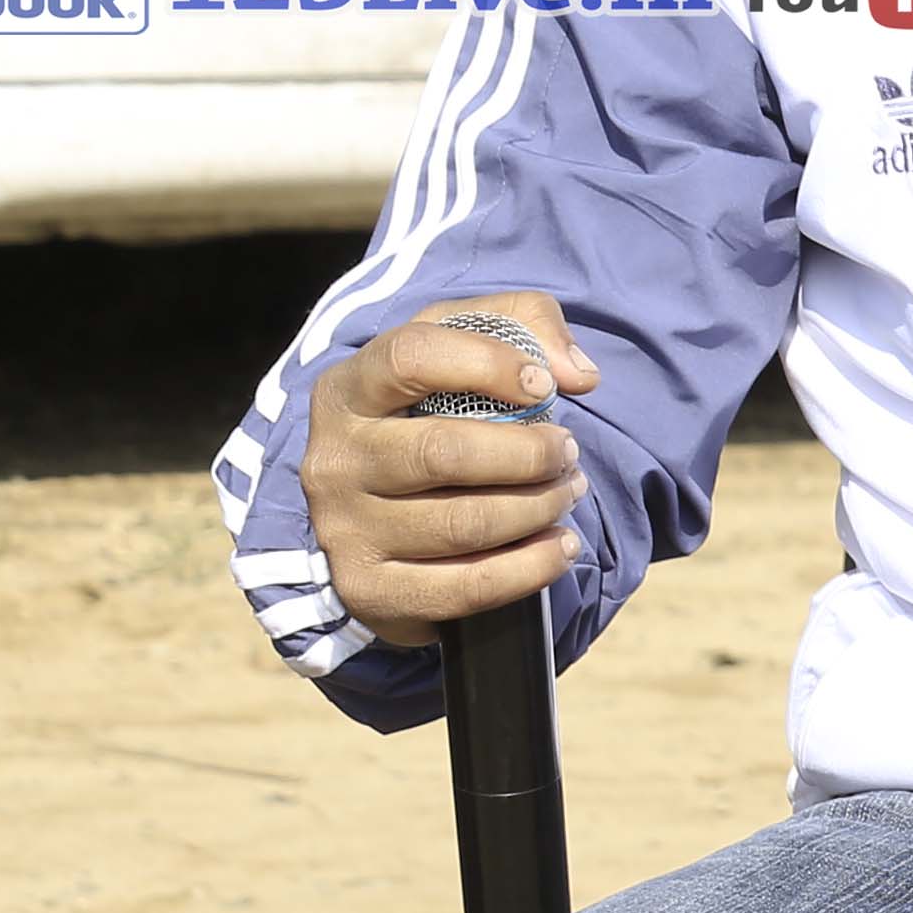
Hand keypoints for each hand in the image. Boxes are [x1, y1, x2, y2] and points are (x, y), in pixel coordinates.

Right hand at [304, 292, 600, 646]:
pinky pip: (463, 588)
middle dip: (529, 453)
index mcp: (348, 389)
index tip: (544, 386)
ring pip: (461, 523)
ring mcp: (344, 530)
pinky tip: (563, 546)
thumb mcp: (466, 342)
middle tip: (568, 451)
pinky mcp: (370, 590)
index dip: (488, 364)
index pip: (410, 357)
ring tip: (568, 491)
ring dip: (538, 507)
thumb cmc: (436, 406)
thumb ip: (527, 322)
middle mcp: (335, 460)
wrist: (382, 505)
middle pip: (442, 452)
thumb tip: (578, 374)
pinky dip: (530, 569)